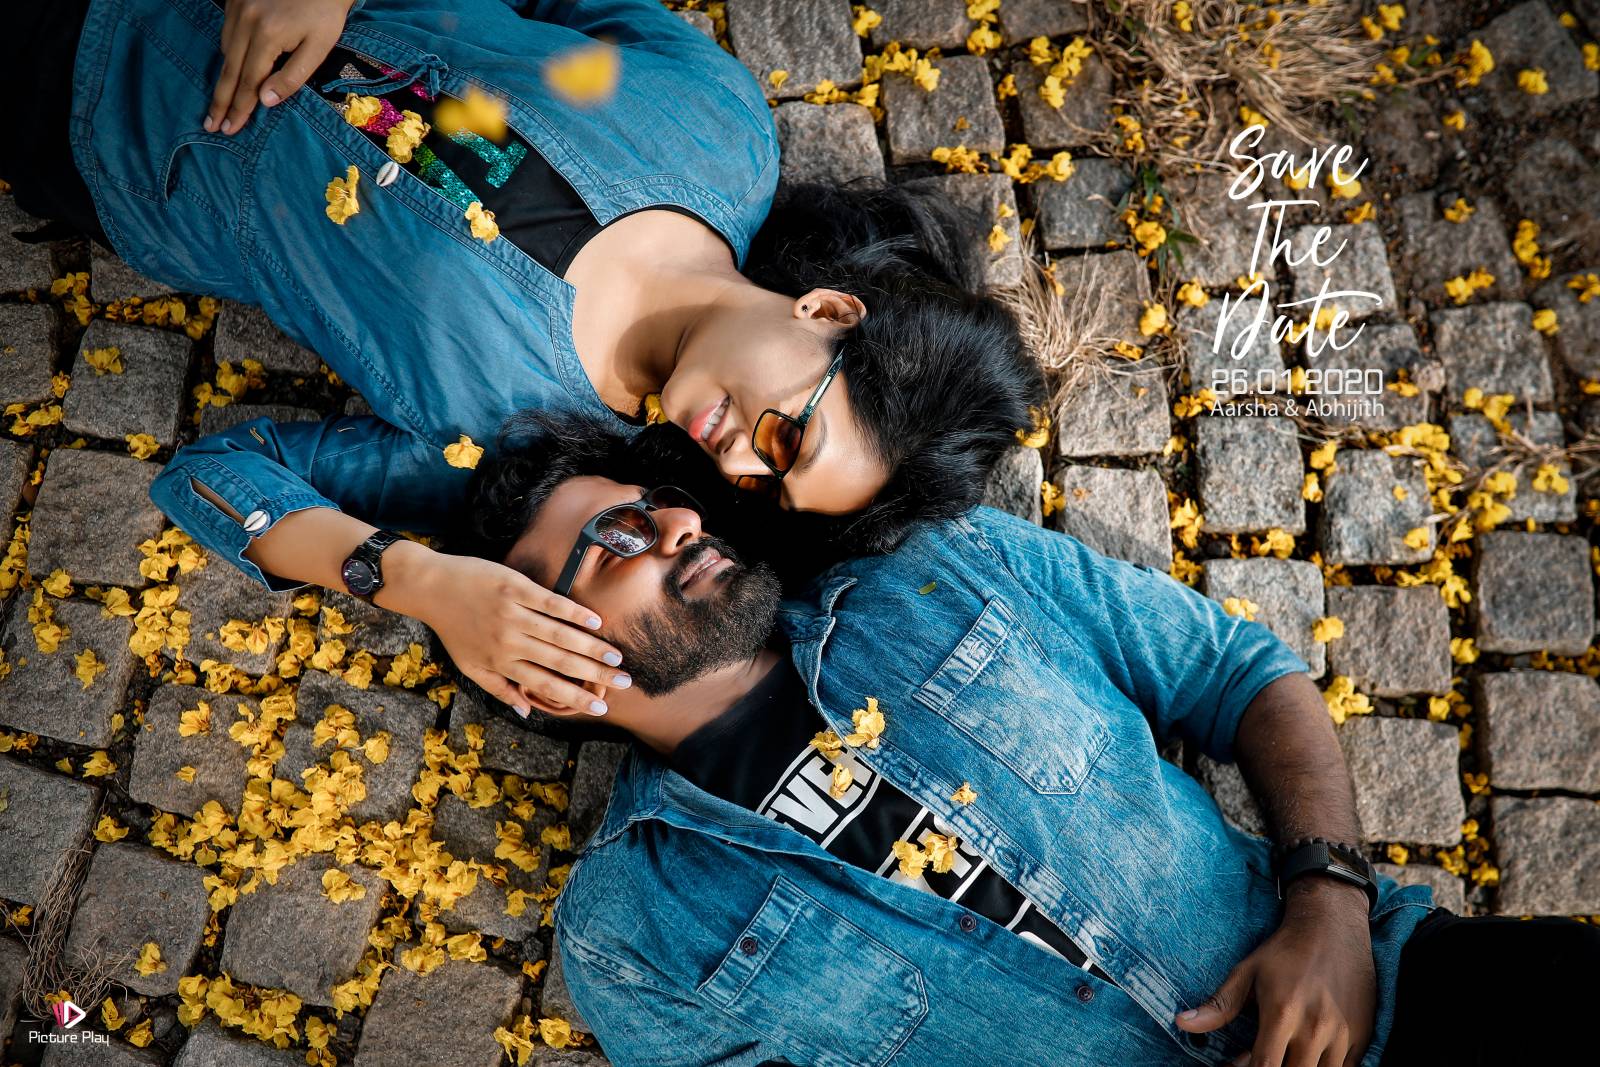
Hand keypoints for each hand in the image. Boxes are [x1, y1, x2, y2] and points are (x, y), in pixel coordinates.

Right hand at [206, 0, 354, 134]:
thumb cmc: (326, 10)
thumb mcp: (320, 45)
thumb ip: (293, 75)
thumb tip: (266, 101)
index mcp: (267, 35)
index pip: (248, 82)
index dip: (239, 109)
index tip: (229, 129)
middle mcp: (245, 20)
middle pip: (229, 70)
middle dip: (221, 101)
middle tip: (210, 125)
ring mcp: (236, 7)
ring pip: (225, 51)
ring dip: (224, 79)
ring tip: (220, 104)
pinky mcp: (234, 0)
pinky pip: (226, 33)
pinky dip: (228, 54)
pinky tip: (231, 70)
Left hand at [389, 550, 629, 717]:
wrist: (432, 587)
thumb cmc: (452, 628)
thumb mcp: (469, 666)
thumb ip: (499, 688)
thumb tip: (525, 711)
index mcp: (501, 663)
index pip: (545, 685)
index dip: (574, 698)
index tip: (600, 708)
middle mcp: (510, 641)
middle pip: (560, 662)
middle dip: (594, 675)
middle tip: (625, 683)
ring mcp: (514, 613)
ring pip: (560, 635)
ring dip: (592, 647)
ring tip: (616, 657)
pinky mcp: (516, 587)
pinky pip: (550, 603)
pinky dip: (574, 613)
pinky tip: (596, 621)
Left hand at [1175, 880, 1375, 1066]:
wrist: (1334, 925)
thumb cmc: (1285, 950)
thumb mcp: (1247, 972)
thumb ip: (1219, 1005)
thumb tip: (1182, 1024)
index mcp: (1283, 1013)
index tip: (1234, 1065)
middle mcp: (1315, 1029)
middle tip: (1256, 1057)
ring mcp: (1342, 1035)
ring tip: (1281, 1053)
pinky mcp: (1362, 1036)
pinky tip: (1306, 1054)